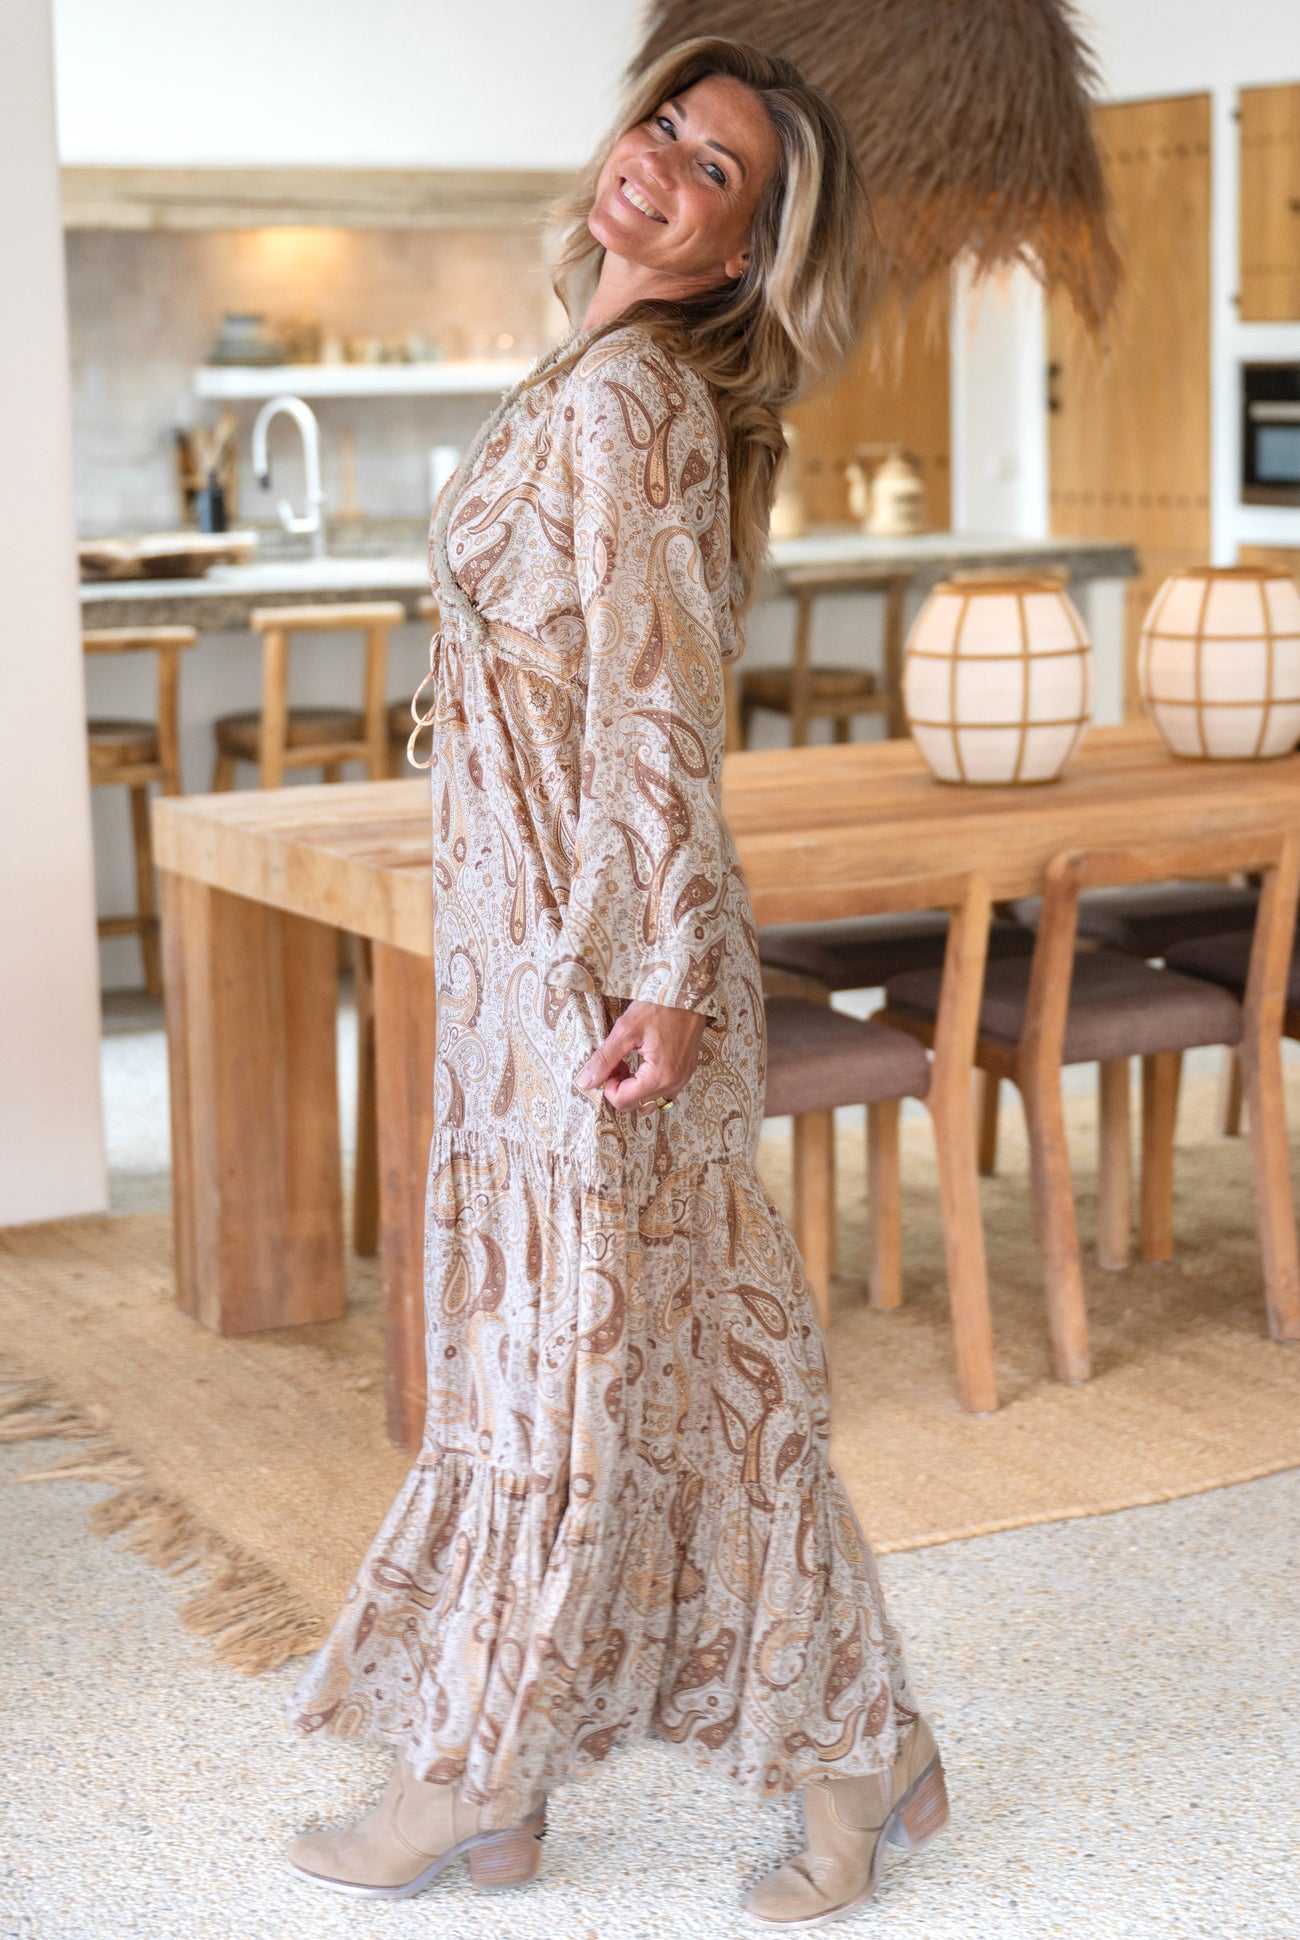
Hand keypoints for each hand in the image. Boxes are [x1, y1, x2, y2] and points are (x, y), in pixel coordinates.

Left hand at [577, 999, 707, 1111]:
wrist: (687, 992)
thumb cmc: (659, 1007)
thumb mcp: (625, 1031)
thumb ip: (604, 1059)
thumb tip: (585, 1082)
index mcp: (659, 1076)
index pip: (623, 1101)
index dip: (608, 1087)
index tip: (609, 1067)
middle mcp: (674, 1083)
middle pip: (637, 1105)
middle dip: (621, 1088)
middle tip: (617, 1064)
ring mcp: (683, 1079)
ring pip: (650, 1101)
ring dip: (634, 1089)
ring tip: (629, 1064)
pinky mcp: (686, 1071)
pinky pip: (663, 1090)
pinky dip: (648, 1084)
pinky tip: (644, 1061)